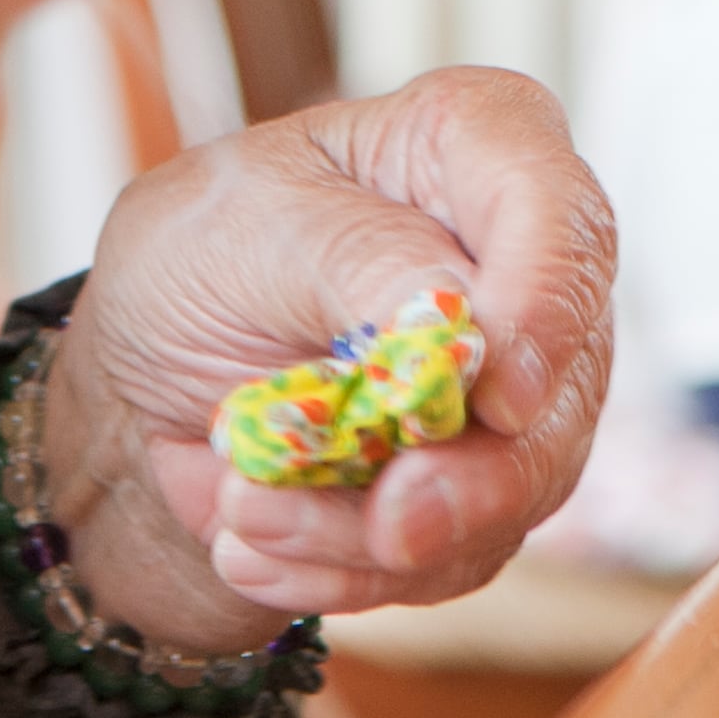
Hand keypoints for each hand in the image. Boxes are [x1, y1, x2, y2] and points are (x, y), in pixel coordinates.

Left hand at [37, 70, 614, 654]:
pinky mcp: (481, 487)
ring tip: (248, 517)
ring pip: (515, 491)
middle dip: (476, 476)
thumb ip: (358, 263)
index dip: (548, 302)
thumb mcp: (246, 224)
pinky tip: (256, 546)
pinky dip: (348, 568)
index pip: (560, 210)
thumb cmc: (206, 252)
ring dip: (378, 535)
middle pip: (565, 384)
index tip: (497, 392)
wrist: (152, 371)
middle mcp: (524, 269)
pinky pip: (453, 555)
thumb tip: (462, 332)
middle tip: (387, 522)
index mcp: (477, 149)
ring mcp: (517, 389)